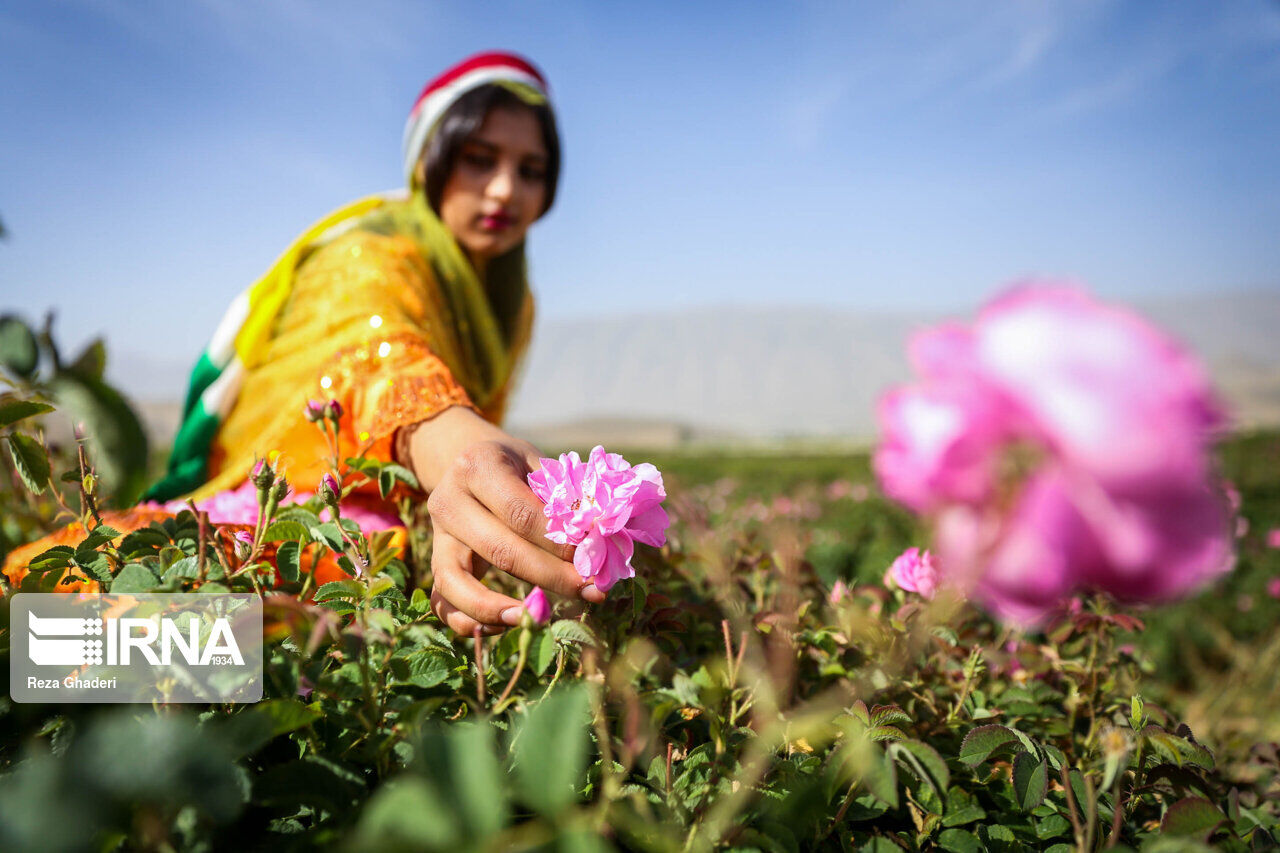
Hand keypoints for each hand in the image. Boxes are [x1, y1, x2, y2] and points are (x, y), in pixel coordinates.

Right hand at [402, 408, 605, 634]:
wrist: (470, 462)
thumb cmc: (516, 466)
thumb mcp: (538, 464)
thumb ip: (563, 498)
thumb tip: (600, 541)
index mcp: (477, 466)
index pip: (520, 512)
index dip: (557, 541)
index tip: (592, 558)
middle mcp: (448, 500)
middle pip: (499, 549)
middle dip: (549, 576)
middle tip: (590, 591)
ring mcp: (437, 535)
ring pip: (456, 581)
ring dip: (499, 608)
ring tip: (537, 619)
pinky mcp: (435, 561)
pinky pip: (442, 601)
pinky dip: (469, 620)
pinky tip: (509, 623)